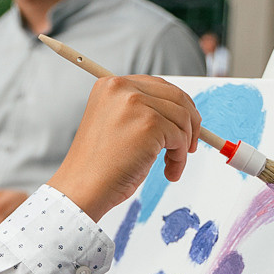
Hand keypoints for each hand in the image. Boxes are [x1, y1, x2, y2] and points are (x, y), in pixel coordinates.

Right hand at [47, 76, 199, 220]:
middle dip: (190, 123)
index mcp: (109, 85)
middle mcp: (121, 87)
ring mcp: (135, 103)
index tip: (182, 128)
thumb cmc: (99, 166)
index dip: (176, 107)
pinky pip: (180, 137)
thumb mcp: (116, 126)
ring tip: (171, 165)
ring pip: (182, 117)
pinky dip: (180, 158)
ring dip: (184, 145)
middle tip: (189, 146)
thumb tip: (182, 112)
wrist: (83, 189)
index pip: (158, 86)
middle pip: (176, 96)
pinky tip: (168, 172)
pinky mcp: (149, 123)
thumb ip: (141, 111)